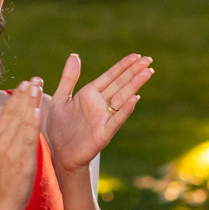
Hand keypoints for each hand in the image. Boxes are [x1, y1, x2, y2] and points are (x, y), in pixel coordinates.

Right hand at [0, 79, 43, 209]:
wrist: (1, 203)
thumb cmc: (0, 178)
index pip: (7, 112)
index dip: (17, 96)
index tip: (26, 81)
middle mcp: (1, 142)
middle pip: (14, 113)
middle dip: (25, 95)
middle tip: (35, 79)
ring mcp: (11, 152)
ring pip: (21, 123)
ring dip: (30, 104)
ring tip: (37, 88)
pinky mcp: (21, 162)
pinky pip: (27, 140)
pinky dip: (32, 125)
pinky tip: (38, 112)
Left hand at [46, 53, 152, 176]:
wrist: (59, 154)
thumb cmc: (59, 127)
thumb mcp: (61, 99)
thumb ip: (68, 79)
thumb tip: (74, 55)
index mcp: (90, 94)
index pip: (110, 77)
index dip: (122, 66)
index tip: (136, 56)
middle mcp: (100, 104)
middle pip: (120, 84)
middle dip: (134, 72)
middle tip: (149, 60)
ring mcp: (104, 118)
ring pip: (122, 98)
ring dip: (134, 86)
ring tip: (147, 73)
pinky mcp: (104, 133)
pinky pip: (116, 119)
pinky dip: (125, 110)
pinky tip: (134, 99)